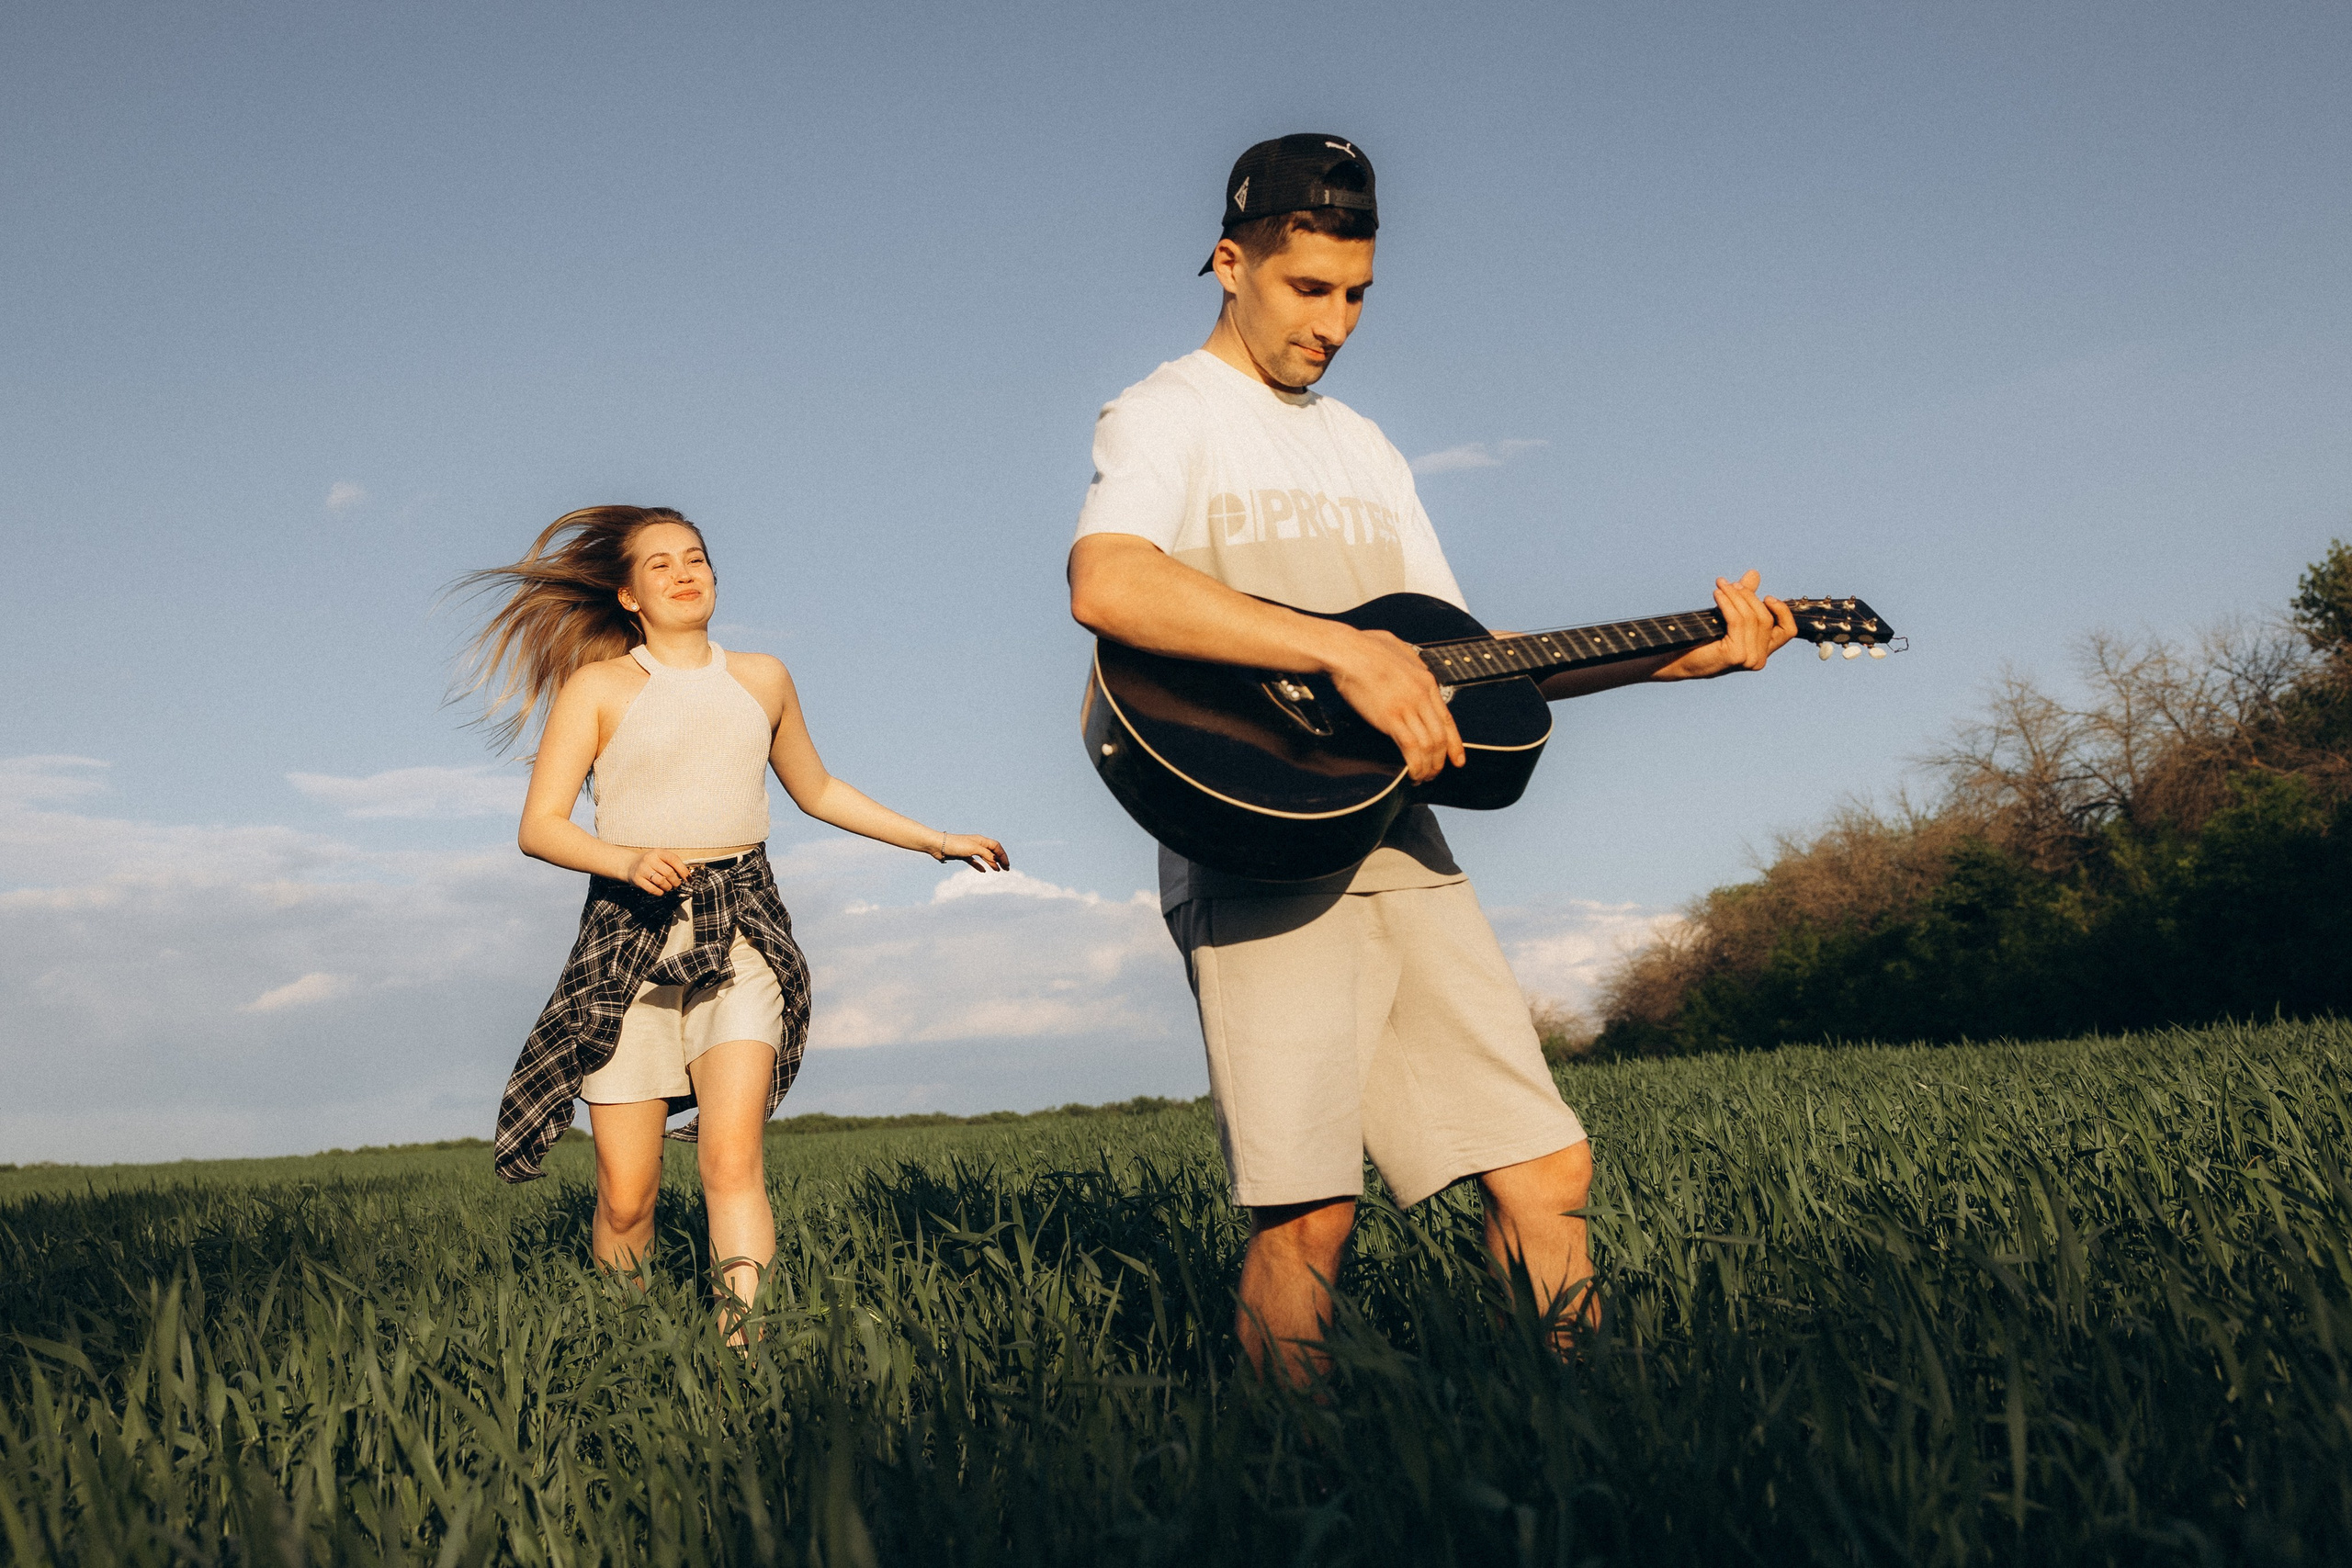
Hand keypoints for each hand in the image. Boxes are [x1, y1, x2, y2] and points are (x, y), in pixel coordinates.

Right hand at [624, 848, 691, 894]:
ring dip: (668, 887)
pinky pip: (652, 889)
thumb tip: (687, 876)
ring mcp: (642, 869)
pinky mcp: (637, 879)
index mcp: (658, 852)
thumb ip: (672, 864)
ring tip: (668, 887)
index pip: (674, 860)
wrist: (629, 865)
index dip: (683, 870)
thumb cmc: (649, 863)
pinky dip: (659, 892)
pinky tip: (661, 891)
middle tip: (676, 884)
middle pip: (668, 872)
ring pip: (661, 881)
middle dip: (676, 881)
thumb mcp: (660, 858)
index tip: (688, 878)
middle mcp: (649, 859)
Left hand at [932, 834, 1010, 871]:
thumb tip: (995, 860)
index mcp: (981, 840)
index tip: (1006, 865)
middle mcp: (977, 844)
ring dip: (992, 863)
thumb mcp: (974, 849)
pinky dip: (979, 866)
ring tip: (998, 870)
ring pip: (985, 856)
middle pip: (992, 851)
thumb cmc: (956, 845)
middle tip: (1006, 869)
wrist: (939, 846)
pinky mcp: (963, 855)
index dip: (1003, 855)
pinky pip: (974, 861)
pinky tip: (983, 871)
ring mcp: (970, 850)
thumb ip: (986, 854)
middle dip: (1000, 859)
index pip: (996, 846)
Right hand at [1324, 625, 1465, 782]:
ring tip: (1423, 777)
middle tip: (1434, 773)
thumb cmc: (1364, 646)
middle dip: (1441, 760)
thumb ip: (1408, 661)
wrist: (1347, 651)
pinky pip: (1411, 747)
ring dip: (1428, 766)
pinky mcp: (1391, 718)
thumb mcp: (1398, 648)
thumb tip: (1408, 664)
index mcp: (1425, 680)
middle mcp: (1422, 696)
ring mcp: (1408, 707)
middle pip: (1441, 736)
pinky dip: (1415, 765)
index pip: (1447, 719)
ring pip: (1429, 745)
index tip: (1456, 759)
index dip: (1455, 743)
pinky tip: (1412, 774)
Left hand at [1657, 571, 1796, 679]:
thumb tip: (1753, 574)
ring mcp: (1749, 659)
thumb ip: (1745, 598)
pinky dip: (1727, 604)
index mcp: (1762, 652)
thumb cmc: (1702, 639)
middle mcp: (1759, 659)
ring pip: (1750, 618)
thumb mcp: (1729, 616)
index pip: (1787, 631)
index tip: (1767, 596)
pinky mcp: (1735, 655)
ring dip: (1735, 597)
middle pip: (1765, 618)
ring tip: (1721, 585)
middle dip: (1748, 596)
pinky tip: (1717, 594)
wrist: (1678, 659)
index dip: (1782, 611)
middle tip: (1731, 584)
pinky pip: (1736, 621)